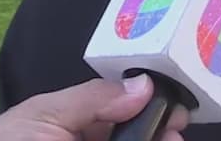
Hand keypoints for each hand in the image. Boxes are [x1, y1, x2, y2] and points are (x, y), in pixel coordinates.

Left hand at [0, 75, 188, 140]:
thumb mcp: (45, 116)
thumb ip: (94, 98)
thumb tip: (142, 84)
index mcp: (67, 124)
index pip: (115, 109)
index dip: (145, 104)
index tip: (171, 105)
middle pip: (129, 134)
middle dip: (157, 129)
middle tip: (175, 129)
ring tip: (172, 140)